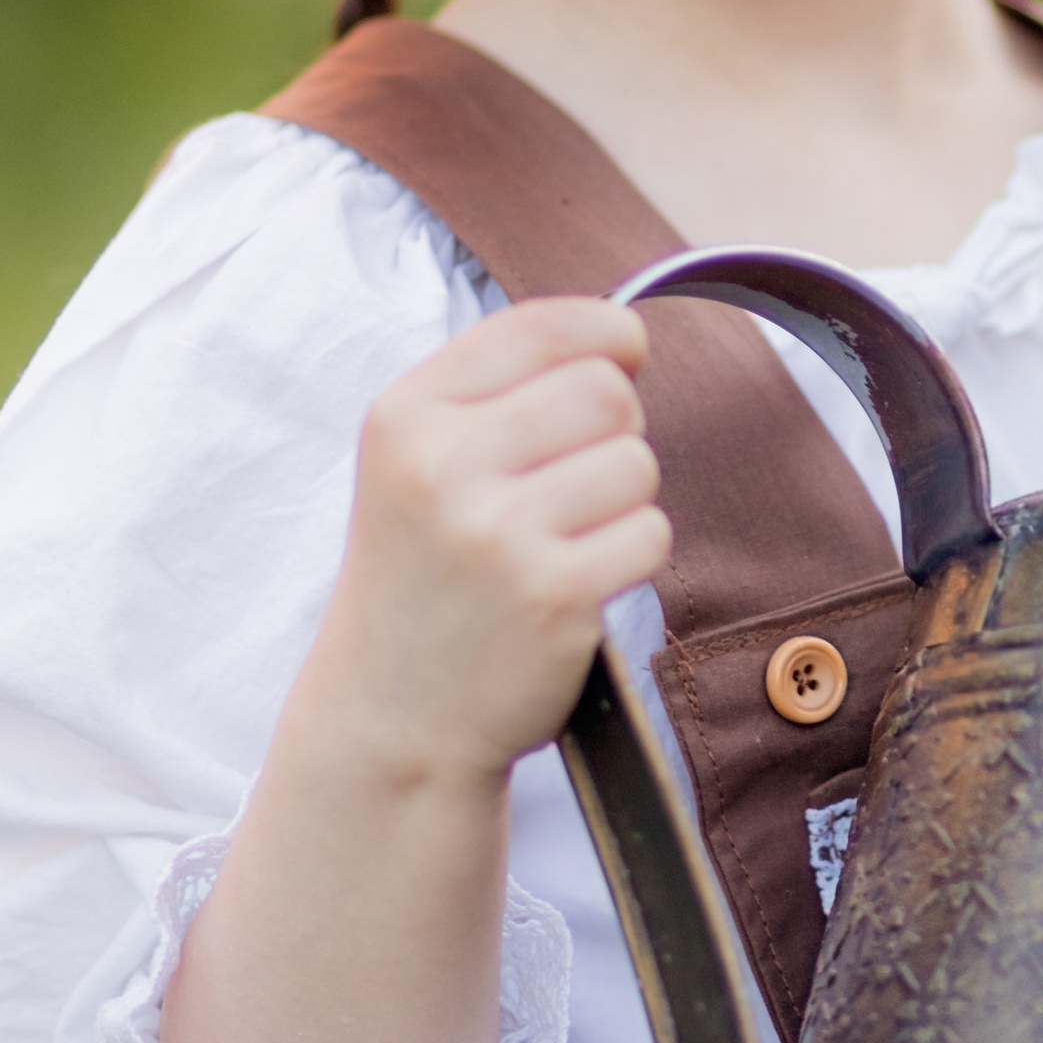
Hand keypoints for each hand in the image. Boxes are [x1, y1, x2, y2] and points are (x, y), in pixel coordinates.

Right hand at [307, 298, 669, 790]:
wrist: (391, 716)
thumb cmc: (425, 578)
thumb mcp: (417, 464)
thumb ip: (500, 391)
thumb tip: (625, 339)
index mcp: (406, 416)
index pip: (541, 325)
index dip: (608, 333)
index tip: (624, 356)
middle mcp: (442, 465)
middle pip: (605, 390)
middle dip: (617, 427)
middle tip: (581, 478)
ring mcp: (497, 533)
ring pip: (636, 462)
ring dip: (625, 498)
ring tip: (569, 537)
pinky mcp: (553, 595)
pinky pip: (650, 532)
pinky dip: (633, 554)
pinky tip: (582, 580)